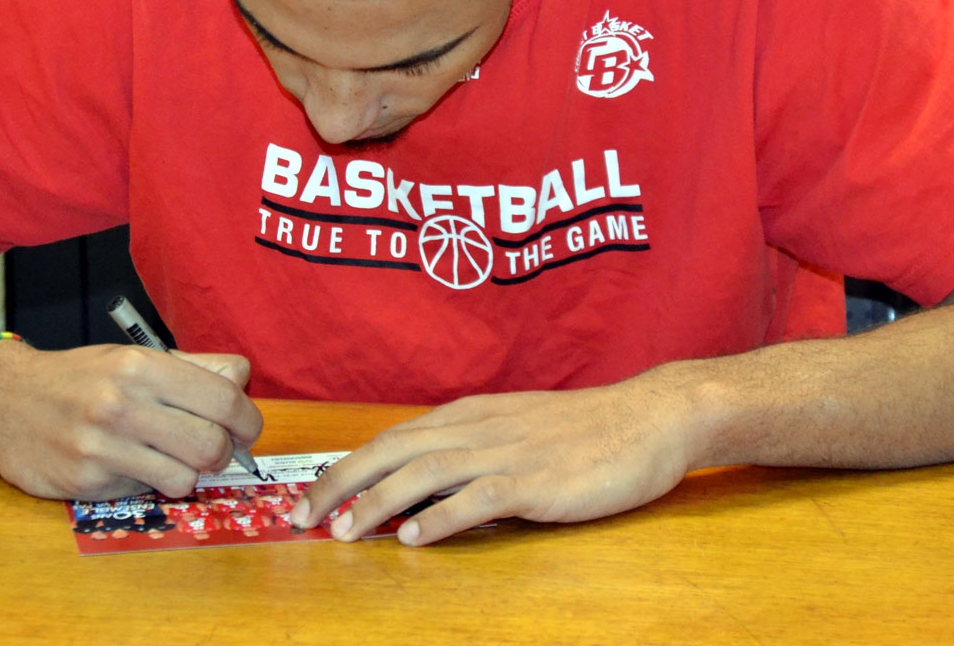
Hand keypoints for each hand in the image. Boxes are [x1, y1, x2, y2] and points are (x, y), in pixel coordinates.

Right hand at [0, 341, 262, 500]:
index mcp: (142, 367)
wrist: (1, 400)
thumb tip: (242, 381)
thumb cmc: (78, 378)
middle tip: (213, 449)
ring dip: (188, 473)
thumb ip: (192, 368)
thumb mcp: (133, 358)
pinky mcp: (87, 482)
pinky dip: (151, 482)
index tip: (244, 428)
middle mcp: (122, 404)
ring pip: (186, 477)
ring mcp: (102, 447)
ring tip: (170, 457)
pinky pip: (147, 491)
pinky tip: (131, 465)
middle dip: (224, 453)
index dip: (247, 420)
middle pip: (213, 445)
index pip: (224, 398)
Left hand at [289, 368, 701, 545]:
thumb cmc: (586, 430)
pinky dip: (443, 516)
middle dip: (342, 482)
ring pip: (426, 471)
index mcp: (470, 415)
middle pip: (393, 449)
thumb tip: (423, 491)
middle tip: (303, 517)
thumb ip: (471, 452)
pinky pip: (480, 497)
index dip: (346, 466)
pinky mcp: (538, 480)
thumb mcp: (516, 431)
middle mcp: (479, 427)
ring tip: (346, 532)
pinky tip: (417, 538)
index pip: (392, 438)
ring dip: (379, 502)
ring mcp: (508, 452)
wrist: (651, 417)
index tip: (310, 496)